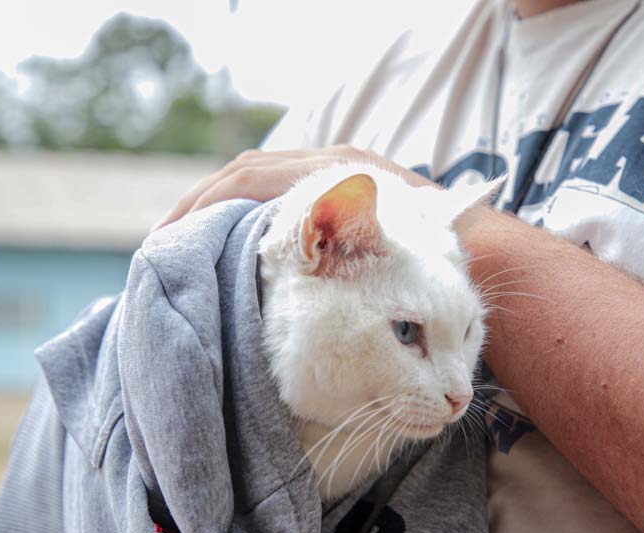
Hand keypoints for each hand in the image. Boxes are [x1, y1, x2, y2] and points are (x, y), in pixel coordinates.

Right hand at [151, 145, 432, 231]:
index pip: (252, 178)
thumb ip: (333, 245)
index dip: (206, 206)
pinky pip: (275, 198)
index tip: (171, 239)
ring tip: (181, 247)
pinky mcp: (330, 197)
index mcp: (334, 172)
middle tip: (162, 245)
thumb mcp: (381, 249)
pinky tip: (224, 247)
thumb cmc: (436, 254)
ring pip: (255, 184)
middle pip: (245, 175)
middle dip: (199, 208)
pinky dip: (243, 219)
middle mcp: (329, 167)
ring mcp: (329, 179)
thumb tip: (268, 254)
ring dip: (216, 213)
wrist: (481, 247)